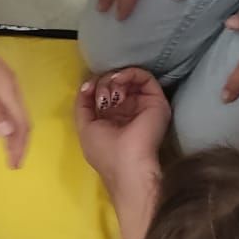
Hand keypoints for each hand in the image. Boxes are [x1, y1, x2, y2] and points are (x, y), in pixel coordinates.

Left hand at [0, 28, 29, 167]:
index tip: (14, 165)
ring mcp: (3, 77)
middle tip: (13, 160)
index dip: (19, 146)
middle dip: (20, 141)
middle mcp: (11, 84)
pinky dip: (7, 117)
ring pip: (15, 109)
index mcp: (8, 90)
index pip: (21, 124)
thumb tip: (10, 133)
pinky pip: (7, 101)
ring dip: (14, 130)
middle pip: (22, 117)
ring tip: (8, 146)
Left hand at [75, 69, 170, 194]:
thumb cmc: (105, 150)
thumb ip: (82, 104)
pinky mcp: (156, 100)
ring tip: (111, 93)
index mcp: (113, 118)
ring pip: (128, 79)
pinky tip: (120, 81)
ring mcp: (143, 105)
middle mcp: (128, 110)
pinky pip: (144, 77)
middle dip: (103, 84)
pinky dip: (130, 73)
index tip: (88, 89)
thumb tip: (87, 84)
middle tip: (102, 98)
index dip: (94, 87)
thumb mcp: (85, 127)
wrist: (129, 165)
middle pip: (114, 83)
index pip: (104, 93)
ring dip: (114, 79)